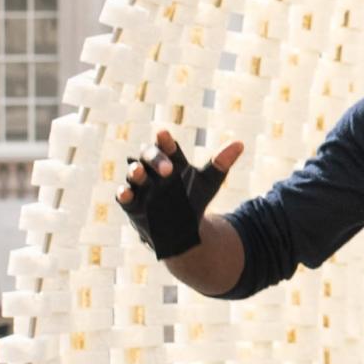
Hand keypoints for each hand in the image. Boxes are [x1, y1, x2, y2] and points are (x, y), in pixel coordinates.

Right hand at [115, 126, 242, 260]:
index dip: (164, 140)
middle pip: (147, 156)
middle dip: (154, 158)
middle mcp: (153, 169)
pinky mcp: (132, 203)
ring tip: (138, 171)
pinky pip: (123, 196)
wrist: (183, 229)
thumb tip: (240, 144)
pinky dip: (124, 193)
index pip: (166, 145)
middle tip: (167, 168)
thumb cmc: (194, 199)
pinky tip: (126, 192)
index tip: (164, 134)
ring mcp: (141, 186)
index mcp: (170, 159)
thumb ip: (221, 163)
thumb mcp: (209, 182)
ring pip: (134, 174)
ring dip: (135, 172)